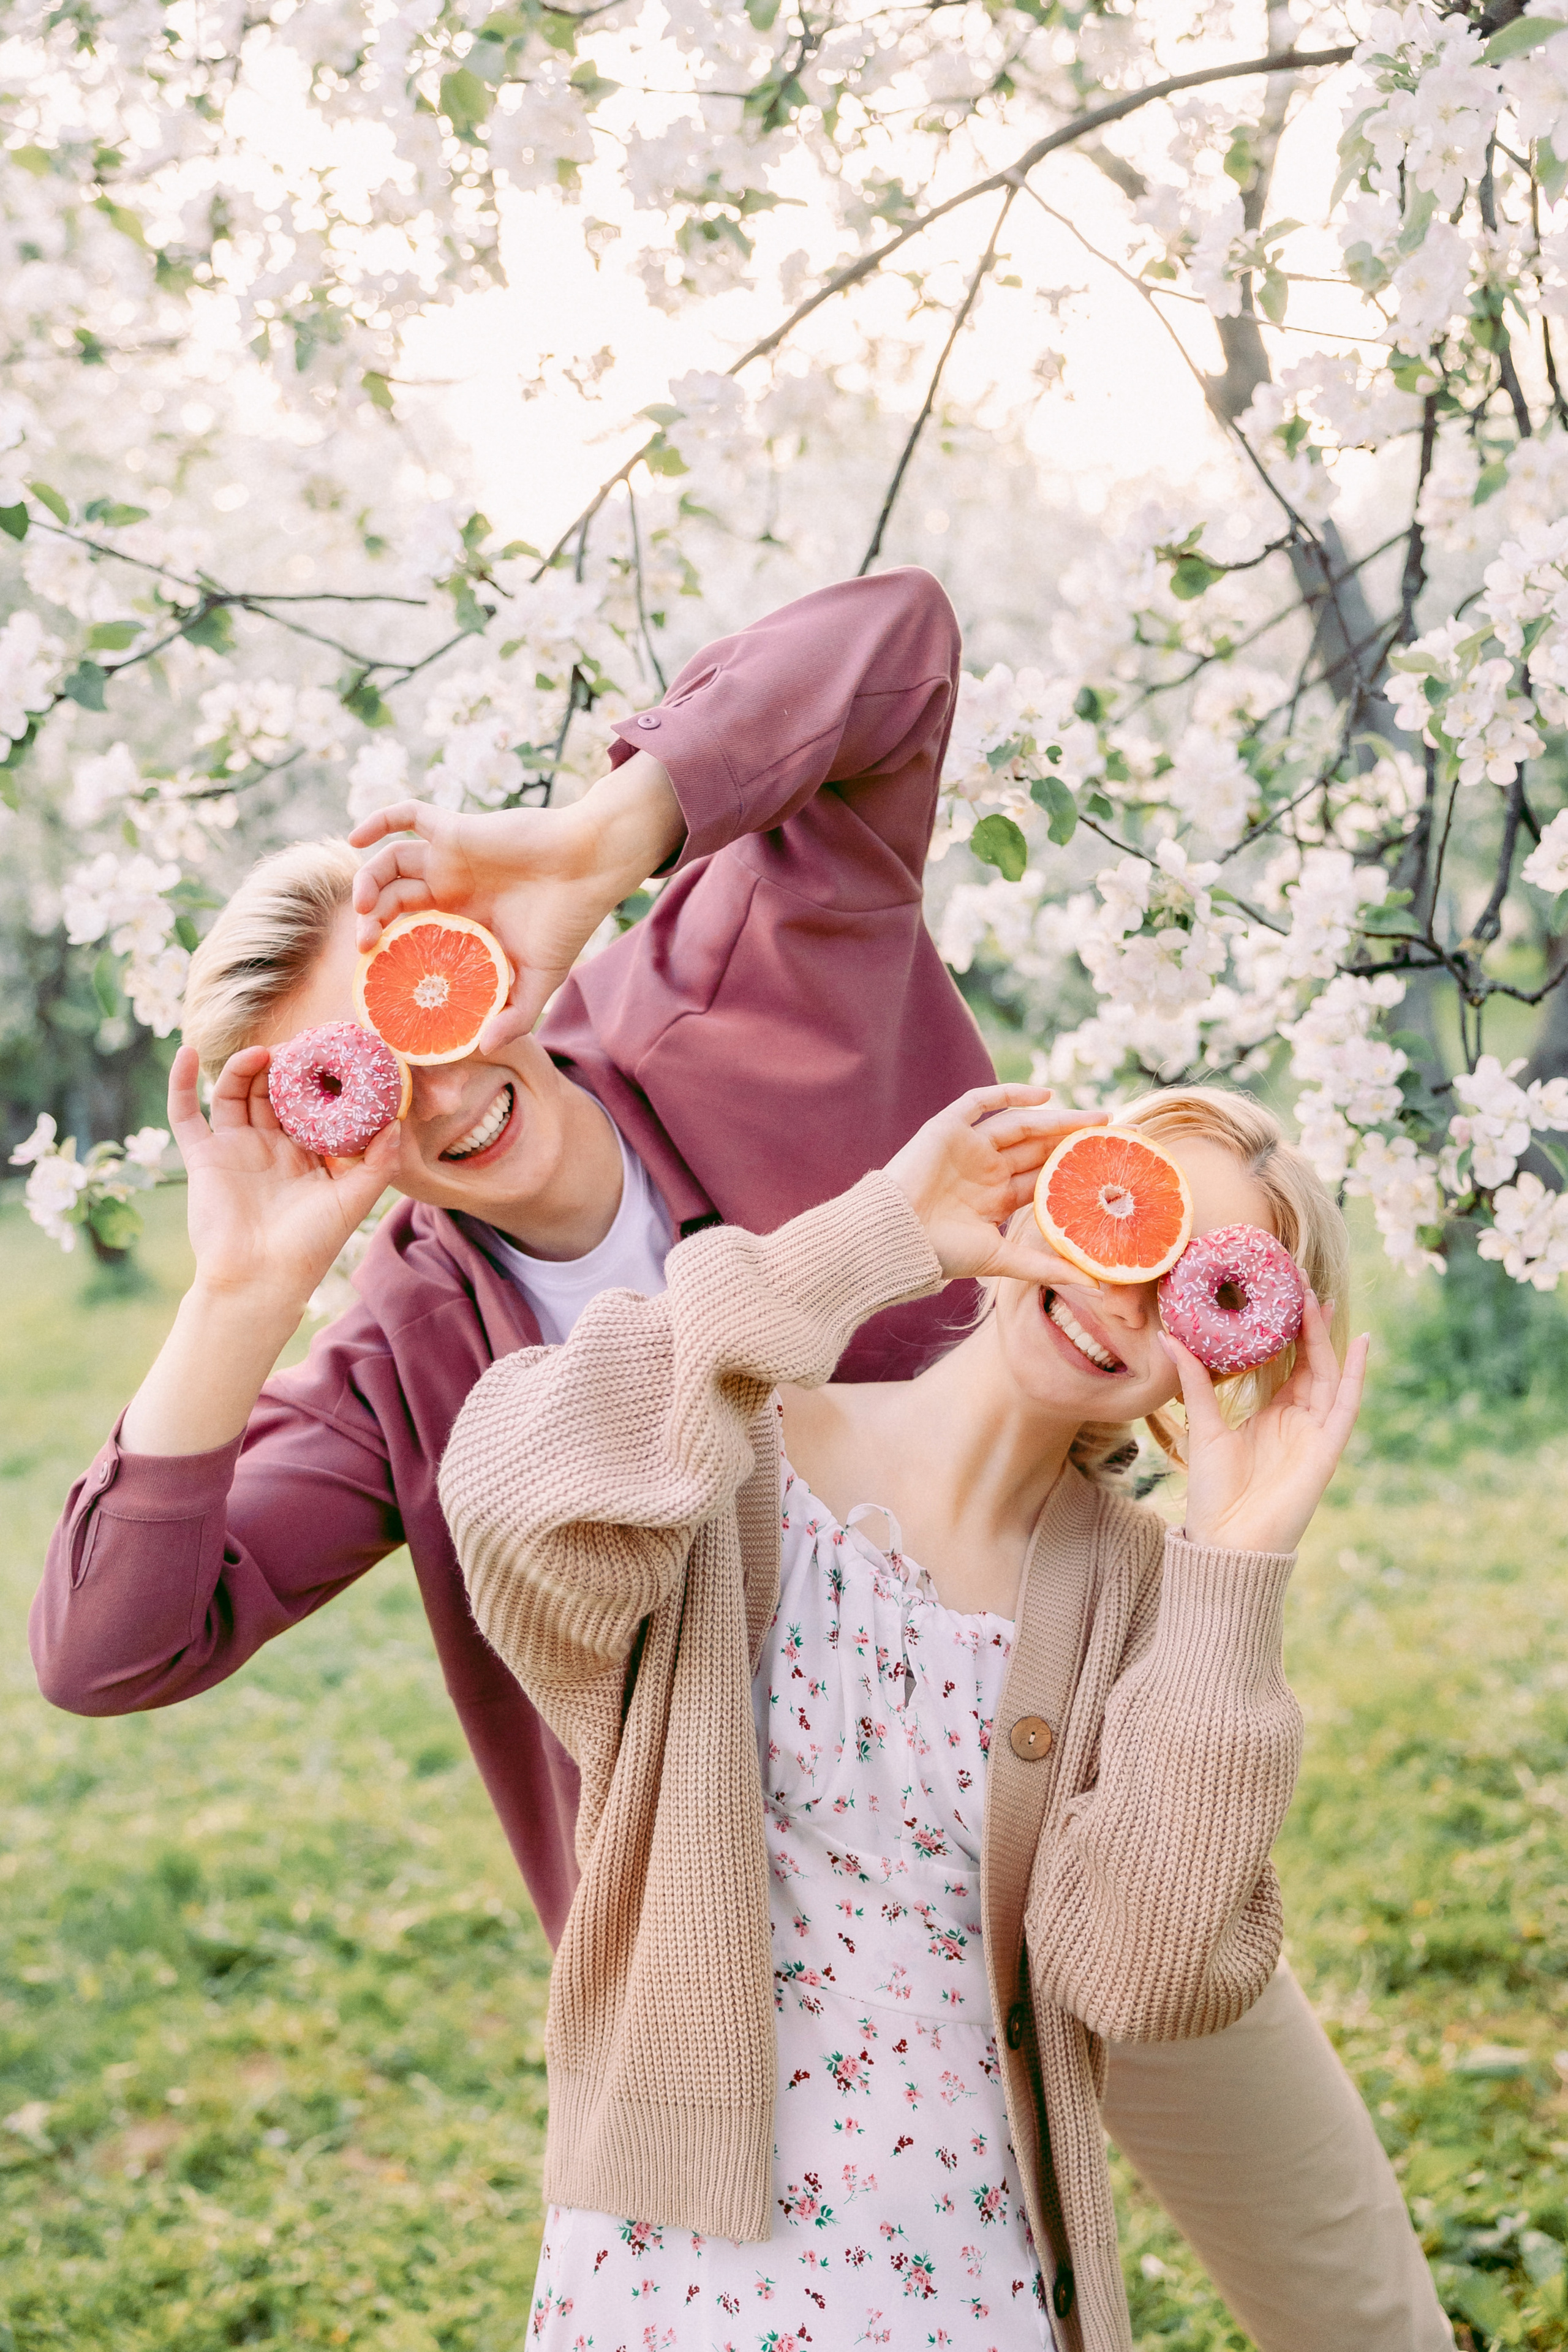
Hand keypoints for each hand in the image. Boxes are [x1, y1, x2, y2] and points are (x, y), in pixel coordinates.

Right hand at [169, 1043, 399, 1310]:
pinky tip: (185, 1051)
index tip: (332, 1049)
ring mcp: (234, 1149)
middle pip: (272, 1092)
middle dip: (282, 1066)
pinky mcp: (203, 1157)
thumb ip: (377, 1164)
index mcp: (306, 1154)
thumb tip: (397, 1123)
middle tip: (297, 1044)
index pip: (311, 1103)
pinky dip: (180, 1083)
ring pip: (235, 1093)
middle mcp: (270, 1146)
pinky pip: (185, 1113)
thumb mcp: (352, 1201)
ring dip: (244, 1067)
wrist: (260, 1280)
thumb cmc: (310, 1246)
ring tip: (262, 1052)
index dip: (318, 1077)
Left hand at [348, 751, 682, 1049]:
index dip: (391, 951)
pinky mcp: (455, 830)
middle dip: (372, 922)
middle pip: (393, 900)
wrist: (591, 868)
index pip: (413, 933)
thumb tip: (484, 1047)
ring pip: (390, 863)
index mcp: (466, 920)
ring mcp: (451, 858)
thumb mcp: (542, 978)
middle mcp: (452, 888)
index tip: (377, 976)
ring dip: (367, 883)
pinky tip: (356, 837)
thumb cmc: (569, 920)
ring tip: (364, 910)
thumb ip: (515, 1015)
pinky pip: (407, 814)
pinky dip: (379, 819)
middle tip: (367, 947)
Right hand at [884, 1085, 1107, 1282]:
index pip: (1043, 1177)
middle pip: (1038, 1148)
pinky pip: (980, 1102)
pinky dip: (1010, 1094)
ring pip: (1020, 1125)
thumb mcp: (1000, 1260)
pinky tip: (1046, 1096)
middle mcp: (985, 1170)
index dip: (1075, 1170)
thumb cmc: (940, 1253)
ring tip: (1095, 1117)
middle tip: (1113, 1132)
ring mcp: (968, 1147)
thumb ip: (1045, 1267)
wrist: (893, 1237)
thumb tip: (1097, 1285)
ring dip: (1057, 1119)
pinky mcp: (948, 1128)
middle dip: (1073, 1140)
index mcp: (996, 1198)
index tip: (1111, 1167)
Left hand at [1163, 1295, 1369, 1555]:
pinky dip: (1357, 1373)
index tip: (1278, 1290)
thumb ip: (1195, 1382)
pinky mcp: (1327, 1447)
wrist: (1228, 1541)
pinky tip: (1361, 1342)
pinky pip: (1347, 1404)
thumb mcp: (1202, 1426)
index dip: (1284, 1329)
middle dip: (1307, 1322)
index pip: (1284, 1363)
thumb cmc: (1214, 1493)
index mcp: (1269, 1415)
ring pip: (1327, 1373)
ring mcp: (1314, 1432)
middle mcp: (1296, 1420)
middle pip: (1309, 1361)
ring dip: (1325, 1337)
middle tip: (1298, 1279)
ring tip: (1319, 1297)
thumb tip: (1170, 1336)